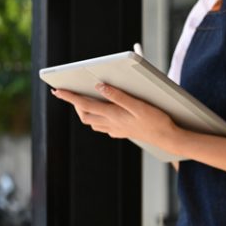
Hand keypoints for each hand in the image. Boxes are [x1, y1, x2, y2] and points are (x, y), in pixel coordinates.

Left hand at [51, 83, 178, 150]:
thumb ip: (118, 96)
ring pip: (93, 123)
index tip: (57, 90)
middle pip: (85, 115)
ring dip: (85, 113)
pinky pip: (104, 128)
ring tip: (85, 102)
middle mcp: (112, 124)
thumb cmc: (157, 121)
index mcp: (113, 115)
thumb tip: (100, 87)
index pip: (85, 104)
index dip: (70, 97)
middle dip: (76, 105)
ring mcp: (117, 130)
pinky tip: (104, 116)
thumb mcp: (139, 105)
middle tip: (71, 94)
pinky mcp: (124, 133)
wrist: (168, 138)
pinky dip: (98, 120)